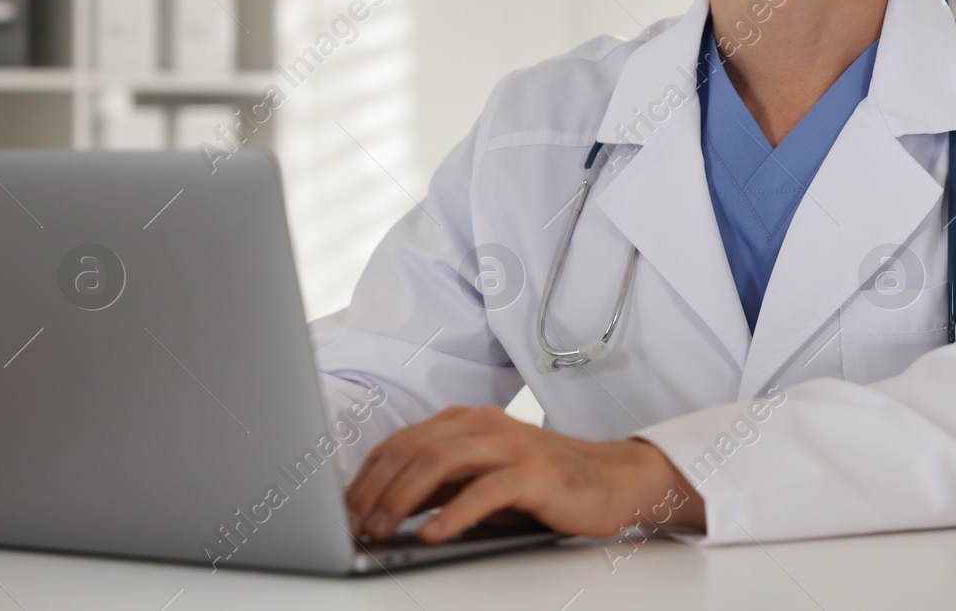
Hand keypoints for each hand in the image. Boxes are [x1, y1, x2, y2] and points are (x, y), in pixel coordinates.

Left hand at [343, 405, 705, 542]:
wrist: (612, 479)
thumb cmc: (543, 484)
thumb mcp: (481, 479)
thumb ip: (439, 485)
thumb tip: (383, 508)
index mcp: (466, 422)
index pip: (401, 442)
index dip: (366, 476)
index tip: (343, 511)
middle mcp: (484, 425)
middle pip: (413, 450)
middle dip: (375, 490)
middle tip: (354, 526)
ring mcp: (510, 446)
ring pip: (441, 462)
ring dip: (403, 499)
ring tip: (383, 530)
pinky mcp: (534, 473)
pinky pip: (485, 490)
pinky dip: (455, 512)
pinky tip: (435, 533)